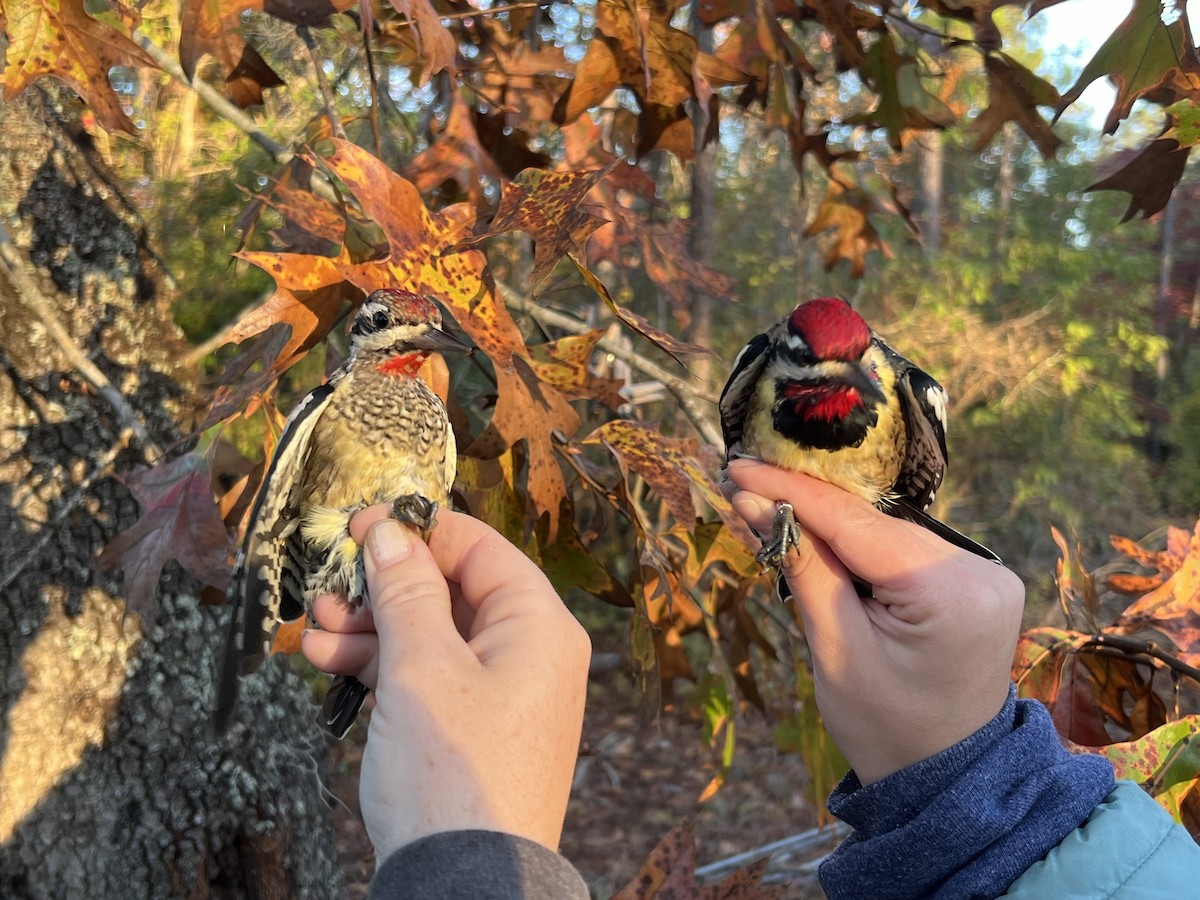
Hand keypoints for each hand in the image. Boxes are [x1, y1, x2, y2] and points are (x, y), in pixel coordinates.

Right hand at [301, 506, 590, 858]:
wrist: (463, 886)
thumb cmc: (454, 774)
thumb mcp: (422, 669)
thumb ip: (405, 591)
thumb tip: (390, 531)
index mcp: (539, 626)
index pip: (479, 548)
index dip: (417, 531)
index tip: (359, 526)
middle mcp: (529, 653)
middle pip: (451, 589)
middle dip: (383, 585)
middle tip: (329, 584)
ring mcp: (501, 692)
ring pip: (431, 633)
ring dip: (371, 625)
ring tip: (315, 626)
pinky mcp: (472, 726)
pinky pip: (427, 674)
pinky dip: (381, 664)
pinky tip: (329, 659)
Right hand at [725, 458, 1023, 783]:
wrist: (946, 778)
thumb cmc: (884, 728)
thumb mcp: (835, 650)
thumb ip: (801, 568)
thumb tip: (753, 501)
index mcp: (952, 592)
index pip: (855, 523)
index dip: (791, 491)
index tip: (738, 467)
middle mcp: (981, 570)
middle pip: (873, 521)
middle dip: (806, 503)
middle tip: (742, 482)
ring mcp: (986, 573)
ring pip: (887, 529)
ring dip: (830, 523)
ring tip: (769, 508)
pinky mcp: (978, 580)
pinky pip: (906, 547)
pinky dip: (860, 544)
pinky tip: (818, 539)